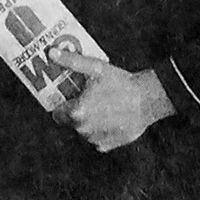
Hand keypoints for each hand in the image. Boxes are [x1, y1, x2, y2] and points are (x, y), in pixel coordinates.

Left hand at [49, 49, 174, 152]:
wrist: (148, 100)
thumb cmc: (120, 83)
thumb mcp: (95, 68)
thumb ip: (71, 62)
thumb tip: (51, 53)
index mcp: (76, 112)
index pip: (56, 113)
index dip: (62, 105)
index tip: (69, 98)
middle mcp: (82, 130)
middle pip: (70, 122)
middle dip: (75, 112)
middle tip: (88, 99)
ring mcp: (95, 140)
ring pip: (84, 131)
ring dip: (88, 121)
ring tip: (102, 106)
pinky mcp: (107, 146)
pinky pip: (97, 138)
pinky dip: (101, 130)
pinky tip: (111, 118)